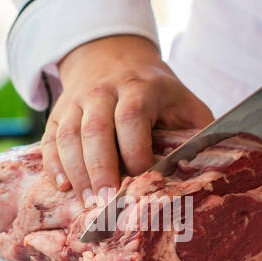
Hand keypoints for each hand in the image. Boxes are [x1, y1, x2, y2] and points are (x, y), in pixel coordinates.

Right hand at [43, 34, 211, 201]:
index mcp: (140, 87)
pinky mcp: (58, 113)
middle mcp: (103, 91)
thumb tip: (211, 172)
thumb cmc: (157, 92)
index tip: (143, 176)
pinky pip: (50, 139)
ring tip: (88, 204)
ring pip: (68, 136)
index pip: (132, 115)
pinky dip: (53, 165)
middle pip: (95, 129)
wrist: (112, 56)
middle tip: (107, 203)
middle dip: (100, 168)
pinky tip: (63, 187)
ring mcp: (76, 101)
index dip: (135, 147)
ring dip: (77, 173)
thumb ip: (196, 133)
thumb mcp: (184, 102)